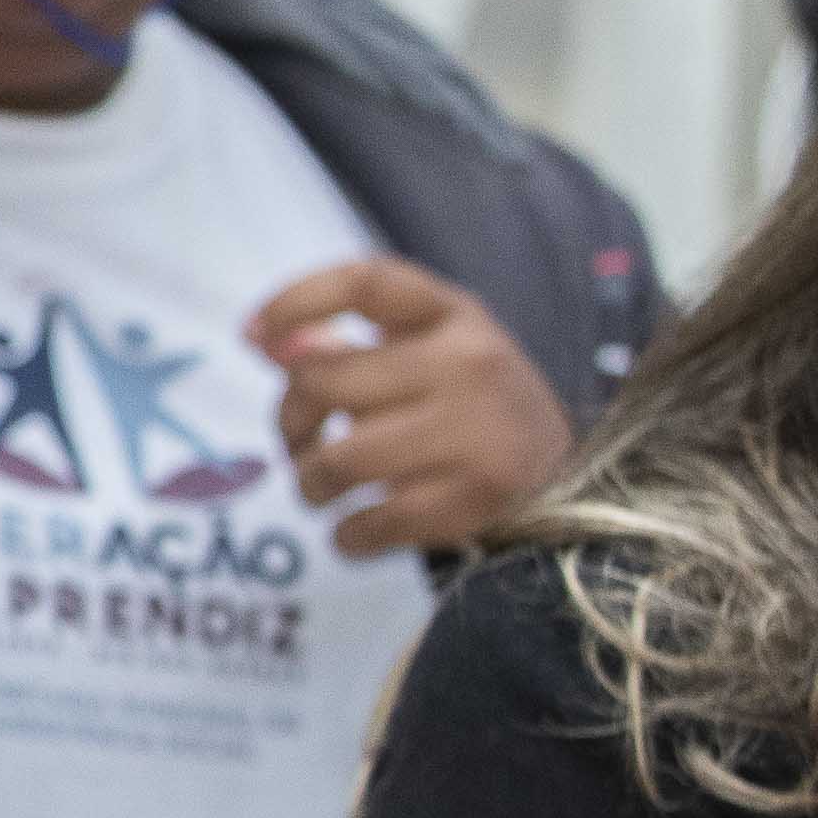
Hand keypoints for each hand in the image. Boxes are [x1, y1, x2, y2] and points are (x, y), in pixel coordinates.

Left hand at [250, 257, 576, 560]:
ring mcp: (477, 430)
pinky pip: (375, 521)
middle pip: (324, 381)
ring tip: (316, 489)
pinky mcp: (478, 495)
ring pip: (340, 459)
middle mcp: (469, 362)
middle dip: (288, 421)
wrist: (565, 479)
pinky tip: (351, 531)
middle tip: (295, 444)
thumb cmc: (464, 407)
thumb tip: (268, 343)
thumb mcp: (425, 353)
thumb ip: (349, 347)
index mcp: (453, 314)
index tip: (253, 334)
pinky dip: (346, 535)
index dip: (297, 300)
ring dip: (309, 483)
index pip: (365, 282)